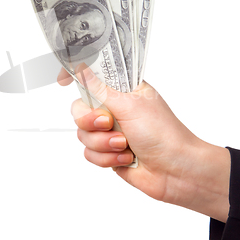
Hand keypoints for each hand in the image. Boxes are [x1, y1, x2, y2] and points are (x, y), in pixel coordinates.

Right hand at [58, 66, 230, 222]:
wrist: (176, 171)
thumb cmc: (163, 134)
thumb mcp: (130, 105)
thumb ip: (100, 89)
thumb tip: (83, 69)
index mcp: (122, 92)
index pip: (92, 80)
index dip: (79, 82)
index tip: (63, 81)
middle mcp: (115, 110)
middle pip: (79, 111)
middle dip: (91, 122)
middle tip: (108, 123)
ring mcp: (111, 133)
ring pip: (83, 136)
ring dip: (103, 143)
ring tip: (125, 145)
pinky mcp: (109, 154)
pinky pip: (90, 154)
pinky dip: (107, 158)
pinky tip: (126, 159)